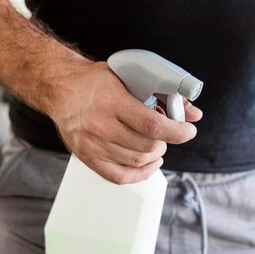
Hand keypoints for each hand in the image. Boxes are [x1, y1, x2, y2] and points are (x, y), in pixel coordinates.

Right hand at [47, 61, 201, 183]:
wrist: (60, 87)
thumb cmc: (97, 81)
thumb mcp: (130, 76)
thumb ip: (164, 93)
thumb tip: (194, 114)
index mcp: (111, 101)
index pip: (152, 125)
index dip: (177, 132)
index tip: (188, 130)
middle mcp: (99, 125)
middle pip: (146, 146)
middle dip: (166, 141)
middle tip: (168, 133)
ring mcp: (91, 144)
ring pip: (136, 161)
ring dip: (155, 155)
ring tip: (157, 143)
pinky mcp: (86, 157)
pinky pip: (119, 177)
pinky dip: (141, 174)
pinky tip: (150, 163)